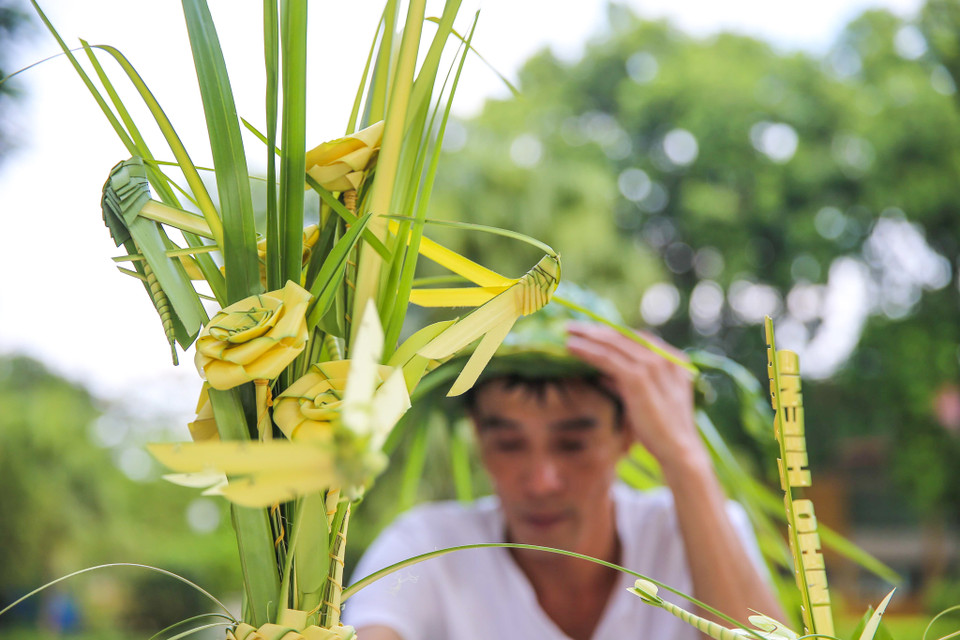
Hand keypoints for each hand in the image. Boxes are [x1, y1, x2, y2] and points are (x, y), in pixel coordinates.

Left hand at [565, 322, 702, 468]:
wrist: (678, 451)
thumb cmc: (662, 430)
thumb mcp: (645, 400)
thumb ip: (627, 384)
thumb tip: (603, 375)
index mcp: (673, 361)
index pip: (638, 338)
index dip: (612, 332)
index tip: (591, 332)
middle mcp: (665, 358)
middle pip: (624, 336)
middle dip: (596, 330)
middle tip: (573, 326)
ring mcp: (653, 367)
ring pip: (613, 344)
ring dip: (588, 336)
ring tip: (568, 332)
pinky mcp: (638, 379)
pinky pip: (607, 358)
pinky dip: (588, 351)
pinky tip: (571, 348)